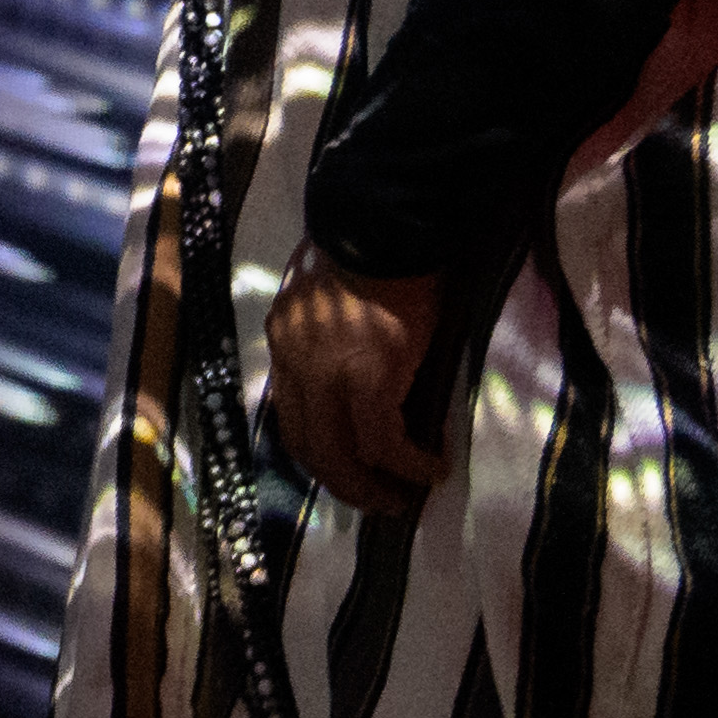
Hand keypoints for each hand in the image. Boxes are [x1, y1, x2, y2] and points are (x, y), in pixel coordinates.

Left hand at [262, 250, 449, 515]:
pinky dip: (407, 463)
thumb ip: (334, 330)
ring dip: (370, 485)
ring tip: (401, 499)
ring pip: (340, 453)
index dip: (319, 449)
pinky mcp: (368, 376)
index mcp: (286, 339)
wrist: (387, 217)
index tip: (347, 468)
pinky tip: (431, 470)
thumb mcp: (335, 292)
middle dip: (341, 481)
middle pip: (308, 445)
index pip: (291, 413)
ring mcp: (327, 372)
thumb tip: (361, 359)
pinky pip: (382, 439)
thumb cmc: (376, 246)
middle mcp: (295, 362)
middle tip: (376, 500)